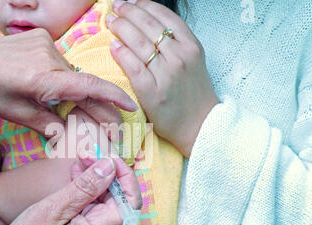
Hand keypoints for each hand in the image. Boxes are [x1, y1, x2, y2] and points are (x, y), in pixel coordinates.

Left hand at [0, 29, 137, 135]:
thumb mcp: (17, 114)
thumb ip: (48, 125)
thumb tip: (67, 137)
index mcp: (42, 80)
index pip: (88, 87)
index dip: (113, 98)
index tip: (130, 108)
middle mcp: (48, 58)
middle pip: (83, 83)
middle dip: (97, 104)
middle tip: (108, 123)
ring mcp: (44, 44)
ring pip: (71, 72)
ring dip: (75, 90)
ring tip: (67, 106)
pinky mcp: (39, 37)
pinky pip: (60, 60)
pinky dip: (61, 76)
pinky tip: (49, 85)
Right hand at [0, 157, 141, 224]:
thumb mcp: (53, 209)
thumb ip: (84, 187)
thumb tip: (109, 166)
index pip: (129, 198)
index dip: (123, 175)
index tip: (108, 157)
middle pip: (118, 197)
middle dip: (106, 172)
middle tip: (87, 154)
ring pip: (105, 199)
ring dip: (95, 178)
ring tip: (80, 160)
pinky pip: (93, 207)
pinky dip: (86, 189)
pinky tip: (75, 175)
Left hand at [107, 0, 218, 156]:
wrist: (201, 126)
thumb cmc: (194, 95)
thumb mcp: (194, 62)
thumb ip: (177, 44)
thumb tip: (149, 27)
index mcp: (192, 46)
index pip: (165, 17)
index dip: (144, 6)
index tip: (131, 1)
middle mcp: (180, 57)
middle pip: (149, 26)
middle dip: (128, 12)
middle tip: (116, 7)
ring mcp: (167, 74)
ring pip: (139, 43)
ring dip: (121, 28)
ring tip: (110, 21)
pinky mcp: (153, 92)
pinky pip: (133, 67)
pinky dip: (121, 53)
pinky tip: (113, 46)